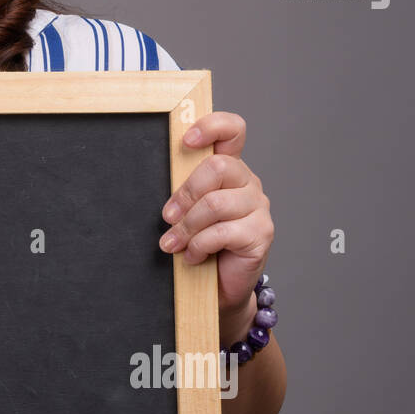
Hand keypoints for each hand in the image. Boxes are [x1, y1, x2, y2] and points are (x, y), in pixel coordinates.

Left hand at [157, 112, 272, 323]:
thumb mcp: (187, 212)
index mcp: (230, 169)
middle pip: (217, 168)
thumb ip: (182, 191)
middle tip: (167, 218)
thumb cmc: (200, 244)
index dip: (211, 126)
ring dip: (187, 227)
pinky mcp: (262, 233)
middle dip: (185, 194)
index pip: (233, 130)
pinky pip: (223, 232)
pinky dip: (199, 246)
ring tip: (173, 244)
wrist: (219, 286)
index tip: (185, 140)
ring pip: (215, 204)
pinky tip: (192, 256)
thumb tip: (153, 175)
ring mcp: (258, 207)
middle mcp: (248, 182)